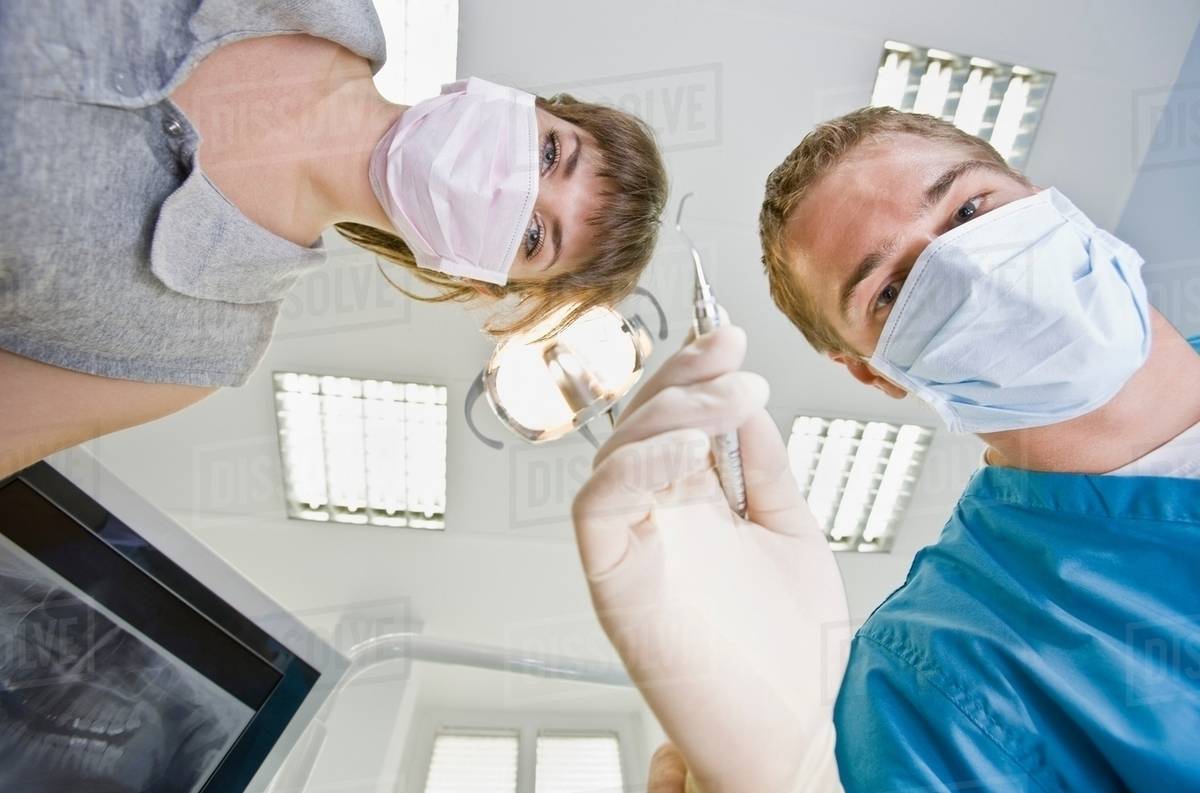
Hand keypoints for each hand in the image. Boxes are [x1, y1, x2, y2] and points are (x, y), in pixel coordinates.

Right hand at [572, 326, 849, 792]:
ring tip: (726, 401)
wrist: (792, 734)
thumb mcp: (793, 533)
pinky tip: (685, 449)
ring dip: (666, 412)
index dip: (696, 371)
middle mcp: (659, 520)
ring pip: (613, 454)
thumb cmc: (792, 652)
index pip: (677, 419)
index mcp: (696, 506)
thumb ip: (766, 468)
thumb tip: (746, 399)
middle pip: (640, 425)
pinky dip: (631, 467)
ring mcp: (635, 547)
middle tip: (731, 357)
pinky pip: (595, 508)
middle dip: (683, 378)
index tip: (733, 337)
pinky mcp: (615, 580)